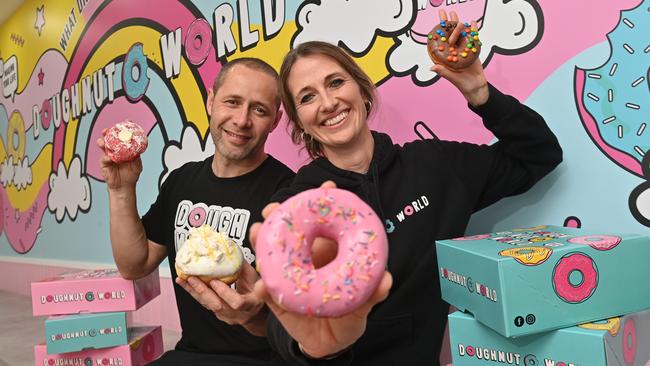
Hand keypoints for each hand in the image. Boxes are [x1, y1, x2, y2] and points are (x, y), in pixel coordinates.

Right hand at [97, 128, 141, 191]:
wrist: (125, 186)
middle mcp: (115, 150)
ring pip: (103, 146)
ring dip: (102, 142)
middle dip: (107, 133)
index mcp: (123, 148)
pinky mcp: (104, 164)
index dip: (122, 129)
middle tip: (107, 130)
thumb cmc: (131, 174)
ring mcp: (108, 156)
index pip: (121, 137)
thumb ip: (136, 155)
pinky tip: (110, 158)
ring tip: (103, 141)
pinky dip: (106, 157)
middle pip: (109, 138)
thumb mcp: (137, 163)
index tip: (125, 121)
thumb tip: (138, 148)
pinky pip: (104, 159)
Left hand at [176, 261, 266, 335]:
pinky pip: (205, 304)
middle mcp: (238, 314)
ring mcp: (227, 316)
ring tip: (183, 279)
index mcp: (251, 304)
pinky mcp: (218, 315)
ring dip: (195, 292)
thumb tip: (231, 249)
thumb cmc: (256, 292)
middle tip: (193, 279)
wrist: (256, 313)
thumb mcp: (255, 279)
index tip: (216, 281)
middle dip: (203, 291)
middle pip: (218, 305)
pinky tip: (185, 283)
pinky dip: (194, 293)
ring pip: (208, 306)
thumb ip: (244, 267)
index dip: (225, 292)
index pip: (237, 302)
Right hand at [250, 181, 393, 358]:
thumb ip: (373, 294)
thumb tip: (387, 278)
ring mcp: (287, 275)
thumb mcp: (363, 305)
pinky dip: (261, 286)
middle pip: (289, 230)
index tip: (326, 187)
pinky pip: (265, 289)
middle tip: (272, 209)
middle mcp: (305, 259)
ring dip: (261, 240)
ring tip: (257, 232)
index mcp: (327, 253)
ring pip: (271, 253)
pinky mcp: (275, 297)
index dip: (324, 202)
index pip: (325, 223)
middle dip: (279, 215)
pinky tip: (260, 286)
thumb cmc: (348, 316)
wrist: (329, 344)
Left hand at [430, 10, 488, 106]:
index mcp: (446, 57)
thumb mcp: (453, 78)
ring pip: (460, 34)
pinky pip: (472, 39)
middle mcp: (453, 52)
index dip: (438, 32)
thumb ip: (443, 72)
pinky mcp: (472, 50)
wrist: (476, 87)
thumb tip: (431, 68)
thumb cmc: (463, 84)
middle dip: (447, 23)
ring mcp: (462, 50)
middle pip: (450, 35)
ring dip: (458, 24)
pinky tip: (472, 22)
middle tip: (444, 12)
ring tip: (455, 14)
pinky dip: (473, 31)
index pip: (441, 42)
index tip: (435, 23)